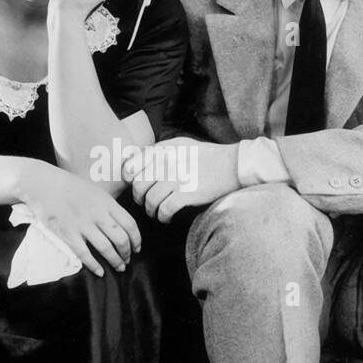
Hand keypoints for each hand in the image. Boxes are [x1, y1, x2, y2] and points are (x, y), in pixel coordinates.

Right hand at [16, 160, 141, 275]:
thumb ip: (109, 206)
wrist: (44, 185)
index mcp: (107, 203)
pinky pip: (85, 254)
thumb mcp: (95, 191)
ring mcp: (83, 225)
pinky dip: (94, 265)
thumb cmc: (70, 187)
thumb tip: (121, 222)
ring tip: (119, 267)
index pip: (130, 224)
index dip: (136, 239)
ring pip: (106, 248)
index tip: (137, 248)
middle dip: (127, 253)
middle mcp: (98, 214)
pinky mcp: (68, 234)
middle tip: (128, 260)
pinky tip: (100, 272)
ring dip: (115, 261)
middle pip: (121, 239)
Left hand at [122, 137, 240, 222]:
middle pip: (138, 186)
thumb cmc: (205, 156)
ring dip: (151, 210)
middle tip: (145, 202)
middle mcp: (166, 162)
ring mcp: (176, 178)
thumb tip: (134, 160)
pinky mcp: (187, 194)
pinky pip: (164, 210)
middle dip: (139, 198)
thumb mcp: (179, 144)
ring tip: (156, 212)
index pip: (131, 166)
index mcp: (163, 150)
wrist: (232, 164)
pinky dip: (163, 217)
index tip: (135, 186)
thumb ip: (157, 151)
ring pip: (149, 200)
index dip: (129, 180)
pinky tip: (166, 217)